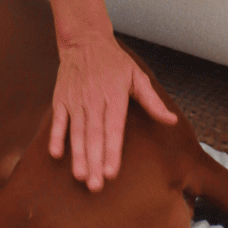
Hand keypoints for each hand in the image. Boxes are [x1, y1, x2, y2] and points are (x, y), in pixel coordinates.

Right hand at [44, 0, 176, 191]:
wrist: (85, 40)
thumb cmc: (114, 62)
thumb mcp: (137, 77)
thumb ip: (152, 102)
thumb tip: (171, 121)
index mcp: (115, 97)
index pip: (113, 130)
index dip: (111, 152)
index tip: (111, 173)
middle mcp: (94, 101)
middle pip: (94, 136)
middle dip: (94, 162)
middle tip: (95, 186)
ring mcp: (75, 101)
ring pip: (77, 133)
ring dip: (77, 156)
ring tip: (80, 176)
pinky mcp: (61, 100)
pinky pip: (58, 121)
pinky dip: (56, 137)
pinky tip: (56, 155)